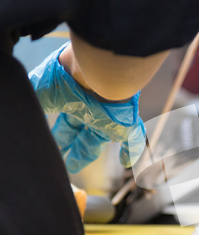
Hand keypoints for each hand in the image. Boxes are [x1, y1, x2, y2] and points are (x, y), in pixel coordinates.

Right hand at [29, 43, 145, 173]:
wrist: (98, 69)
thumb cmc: (70, 76)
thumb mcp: (45, 90)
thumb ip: (38, 101)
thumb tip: (28, 112)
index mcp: (76, 103)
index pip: (67, 123)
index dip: (62, 136)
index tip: (55, 146)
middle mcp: (93, 110)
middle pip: (82, 133)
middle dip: (73, 147)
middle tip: (67, 163)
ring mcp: (110, 118)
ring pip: (99, 138)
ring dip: (87, 152)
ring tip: (76, 165)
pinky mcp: (126, 123)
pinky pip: (133, 140)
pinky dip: (131, 152)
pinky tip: (127, 164)